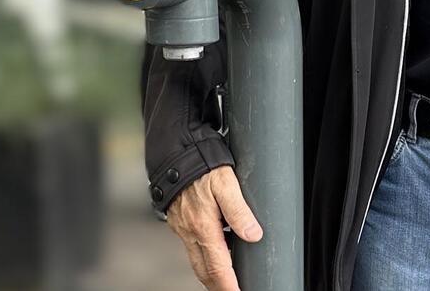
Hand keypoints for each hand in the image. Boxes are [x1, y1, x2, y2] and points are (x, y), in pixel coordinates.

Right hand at [164, 165, 263, 290]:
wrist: (175, 153)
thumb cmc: (201, 165)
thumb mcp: (226, 183)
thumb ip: (239, 210)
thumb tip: (253, 235)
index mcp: (203, 226)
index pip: (218, 267)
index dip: (229, 285)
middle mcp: (190, 231)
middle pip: (204, 270)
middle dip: (218, 285)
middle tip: (232, 290)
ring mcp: (182, 227)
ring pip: (196, 260)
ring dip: (210, 273)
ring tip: (225, 278)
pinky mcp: (179, 220)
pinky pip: (191, 246)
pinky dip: (203, 256)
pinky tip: (213, 251)